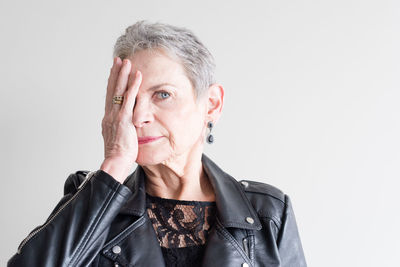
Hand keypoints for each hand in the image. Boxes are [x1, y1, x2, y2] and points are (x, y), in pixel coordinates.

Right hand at [100, 57, 141, 182]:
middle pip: (112, 90)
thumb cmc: (118, 156)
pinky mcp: (124, 120)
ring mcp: (116, 116)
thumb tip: (124, 127)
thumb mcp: (118, 139)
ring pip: (119, 91)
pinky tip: (137, 76)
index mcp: (108, 119)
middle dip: (115, 73)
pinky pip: (130, 99)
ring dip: (123, 75)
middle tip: (117, 60)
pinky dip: (133, 86)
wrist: (114, 163)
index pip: (110, 97)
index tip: (113, 71)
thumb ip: (120, 130)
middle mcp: (109, 115)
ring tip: (126, 61)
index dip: (112, 83)